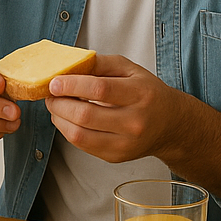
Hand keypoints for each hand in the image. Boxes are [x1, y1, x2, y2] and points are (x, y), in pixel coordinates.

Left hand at [44, 54, 183, 162]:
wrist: (170, 125)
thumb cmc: (148, 92)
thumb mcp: (131, 69)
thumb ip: (101, 63)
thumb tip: (70, 65)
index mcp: (140, 94)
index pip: (99, 90)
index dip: (72, 85)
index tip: (54, 81)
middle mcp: (134, 122)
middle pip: (85, 115)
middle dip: (59, 103)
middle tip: (50, 93)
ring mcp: (125, 144)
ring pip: (79, 135)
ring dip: (59, 119)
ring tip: (56, 105)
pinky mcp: (115, 157)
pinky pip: (82, 145)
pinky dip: (68, 130)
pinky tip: (67, 118)